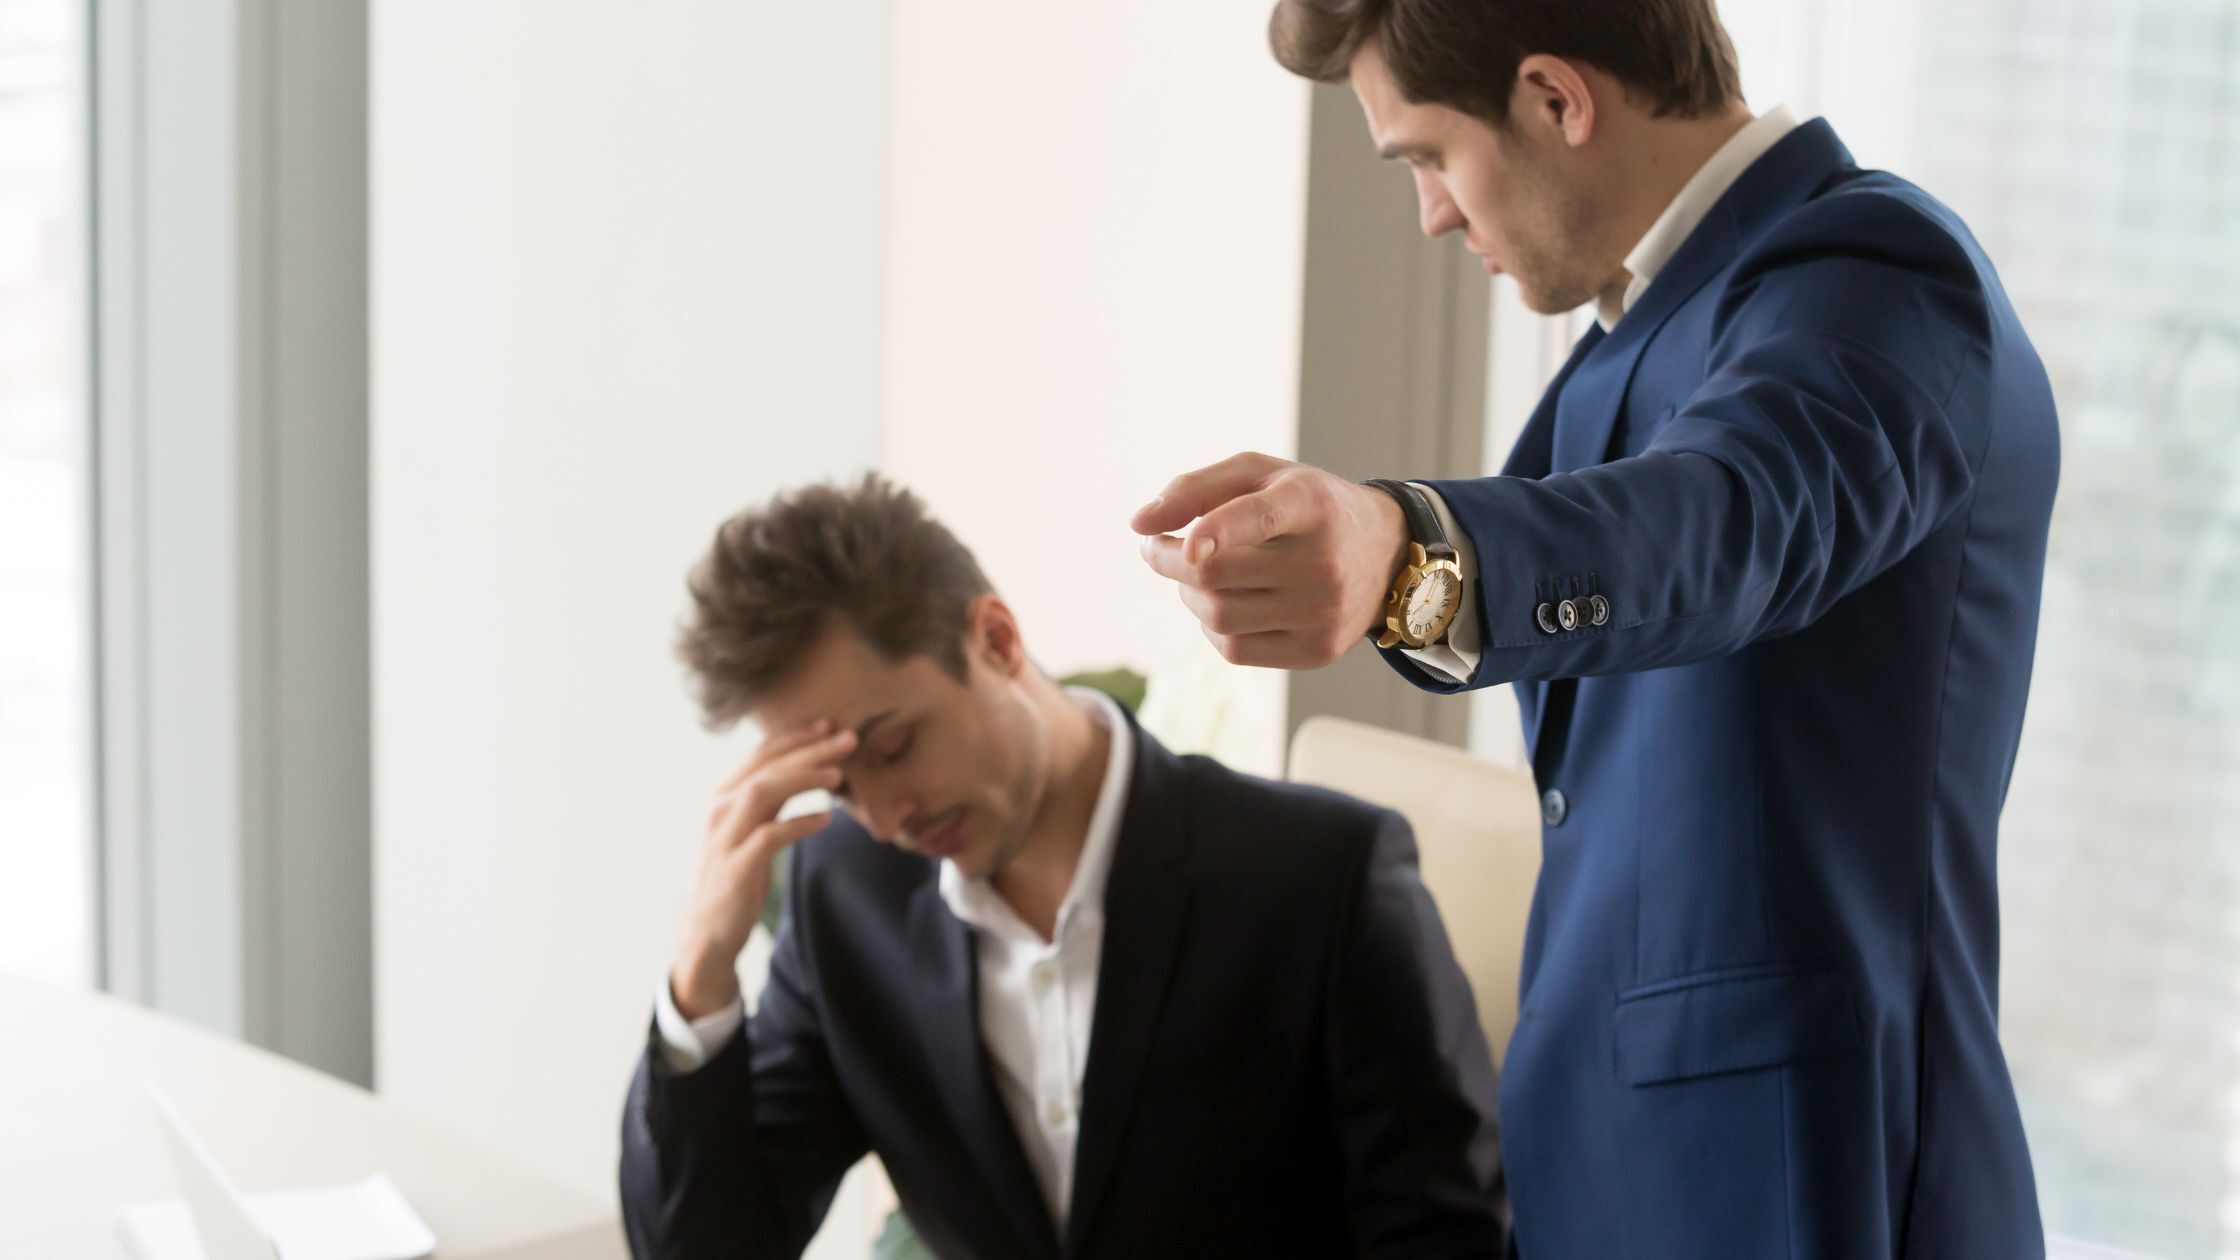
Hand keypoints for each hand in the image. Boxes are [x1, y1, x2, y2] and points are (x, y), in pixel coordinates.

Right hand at [670, 721, 855, 1018]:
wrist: (707, 933)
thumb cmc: (736, 876)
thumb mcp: (751, 829)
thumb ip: (771, 800)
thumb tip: (807, 770)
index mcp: (724, 797)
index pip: (760, 755)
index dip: (794, 737)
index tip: (828, 724)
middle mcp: (720, 810)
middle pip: (767, 768)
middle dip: (809, 750)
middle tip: (848, 739)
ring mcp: (725, 837)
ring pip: (763, 791)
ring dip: (803, 779)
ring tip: (839, 775)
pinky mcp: (736, 866)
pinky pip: (770, 835)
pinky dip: (799, 823)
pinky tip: (826, 819)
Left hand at [1132, 452, 1410, 669]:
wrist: (1385, 554)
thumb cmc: (1306, 505)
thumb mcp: (1261, 475)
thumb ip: (1195, 488)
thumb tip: (1138, 524)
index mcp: (1310, 504)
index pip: (1261, 518)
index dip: (1220, 531)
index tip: (1188, 547)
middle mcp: (1323, 562)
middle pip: (1214, 575)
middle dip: (1167, 561)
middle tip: (1156, 547)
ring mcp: (1324, 612)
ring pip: (1218, 616)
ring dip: (1188, 595)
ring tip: (1199, 575)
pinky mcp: (1318, 651)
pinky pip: (1234, 649)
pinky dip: (1214, 627)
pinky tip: (1228, 603)